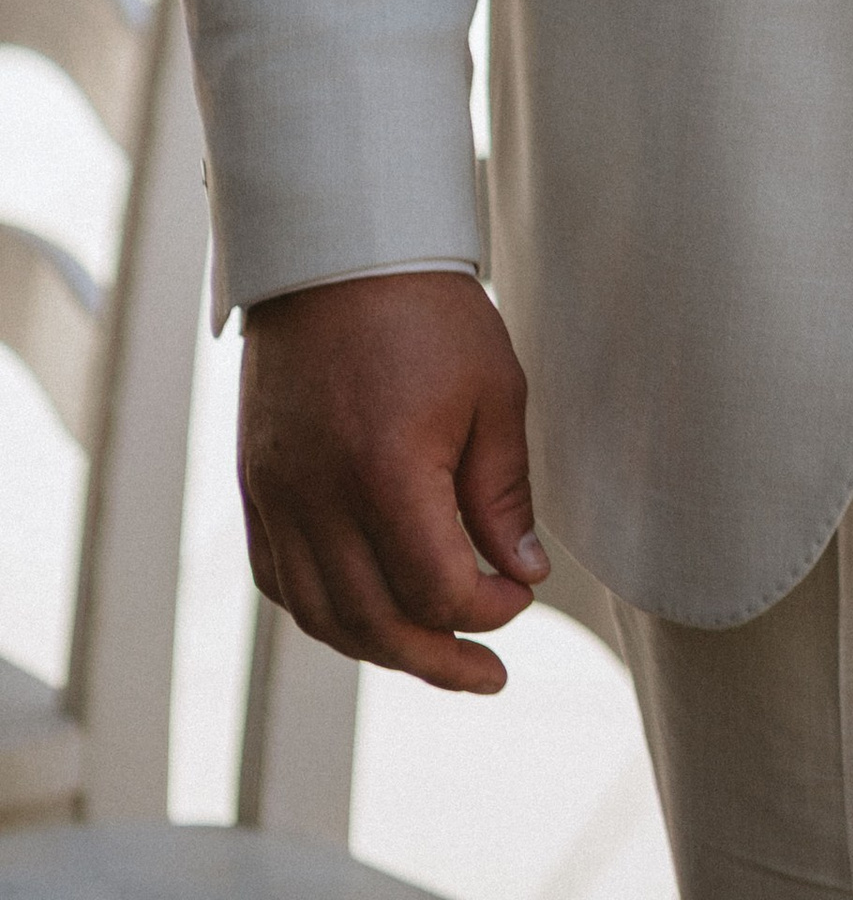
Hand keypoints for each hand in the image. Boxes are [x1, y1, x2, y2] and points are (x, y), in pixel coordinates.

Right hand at [239, 271, 548, 692]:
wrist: (335, 252)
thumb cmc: (426, 311)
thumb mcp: (492, 392)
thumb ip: (502, 493)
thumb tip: (521, 573)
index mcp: (386, 472)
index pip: (437, 587)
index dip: (488, 609)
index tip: (520, 594)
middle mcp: (319, 497)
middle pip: (375, 622)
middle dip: (439, 658)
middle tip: (486, 674)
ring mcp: (278, 496)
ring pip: (323, 614)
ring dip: (381, 647)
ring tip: (433, 655)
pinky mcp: (258, 486)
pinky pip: (281, 580)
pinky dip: (325, 613)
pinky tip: (365, 616)